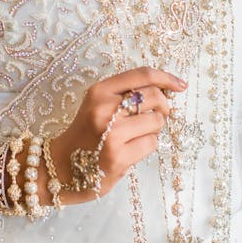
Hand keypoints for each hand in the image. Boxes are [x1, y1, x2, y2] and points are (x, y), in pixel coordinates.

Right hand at [50, 67, 186, 201]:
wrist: (61, 167)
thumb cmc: (87, 135)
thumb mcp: (98, 104)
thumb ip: (125, 94)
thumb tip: (167, 90)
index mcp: (99, 91)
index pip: (142, 75)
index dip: (166, 77)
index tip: (180, 85)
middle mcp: (104, 108)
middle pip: (154, 97)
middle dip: (162, 107)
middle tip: (155, 117)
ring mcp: (111, 133)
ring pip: (157, 121)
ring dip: (154, 129)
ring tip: (137, 136)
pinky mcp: (118, 156)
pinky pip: (152, 143)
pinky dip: (148, 146)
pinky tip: (132, 149)